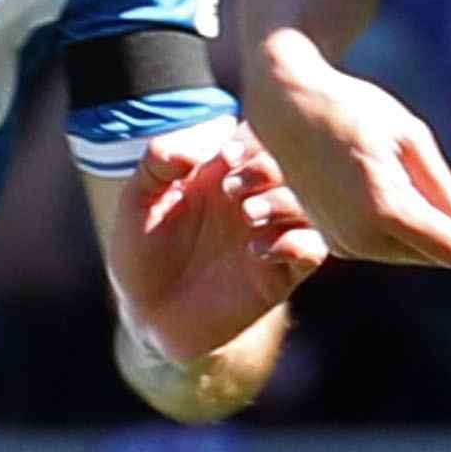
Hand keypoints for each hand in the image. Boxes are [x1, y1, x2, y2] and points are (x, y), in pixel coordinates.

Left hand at [114, 125, 332, 364]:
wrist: (148, 317)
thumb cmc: (141, 252)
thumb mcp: (137, 201)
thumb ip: (156, 164)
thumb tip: (190, 150)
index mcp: (225, 171)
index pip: (261, 134)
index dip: (251, 139)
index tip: (225, 157)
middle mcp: (254, 197)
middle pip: (293, 164)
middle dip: (267, 168)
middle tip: (232, 190)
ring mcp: (270, 234)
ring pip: (310, 203)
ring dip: (283, 202)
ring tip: (246, 217)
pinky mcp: (280, 273)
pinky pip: (314, 249)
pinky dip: (297, 243)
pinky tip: (257, 252)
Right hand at [240, 31, 450, 269]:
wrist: (286, 107)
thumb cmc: (354, 111)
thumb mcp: (411, 140)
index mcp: (385, 209)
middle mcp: (360, 238)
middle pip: (437, 255)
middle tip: (434, 179)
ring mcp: (343, 245)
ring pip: (412, 254)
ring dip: (423, 226)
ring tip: (402, 175)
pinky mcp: (333, 244)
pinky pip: (386, 247)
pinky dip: (397, 225)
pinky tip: (384, 186)